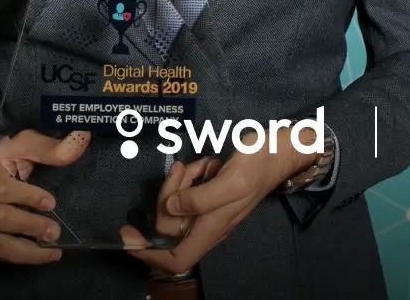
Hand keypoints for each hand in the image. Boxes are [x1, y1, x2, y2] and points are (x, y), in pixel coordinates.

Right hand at [0, 129, 91, 263]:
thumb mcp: (16, 146)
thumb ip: (46, 148)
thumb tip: (79, 142)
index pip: (1, 188)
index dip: (28, 197)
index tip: (51, 203)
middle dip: (29, 227)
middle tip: (54, 232)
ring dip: (26, 252)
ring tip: (52, 252)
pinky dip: (15, 258)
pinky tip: (35, 255)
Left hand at [118, 126, 316, 275]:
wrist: (281, 150)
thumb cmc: (260, 163)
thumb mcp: (232, 178)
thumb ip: (200, 197)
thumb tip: (171, 208)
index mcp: (213, 226)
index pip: (176, 259)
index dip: (148, 254)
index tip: (128, 235)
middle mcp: (209, 224)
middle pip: (170, 226)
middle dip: (167, 196)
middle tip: (181, 170)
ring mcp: (210, 210)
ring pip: (177, 208)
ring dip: (179, 184)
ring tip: (197, 165)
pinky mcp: (210, 195)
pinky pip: (188, 194)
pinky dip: (190, 178)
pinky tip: (204, 165)